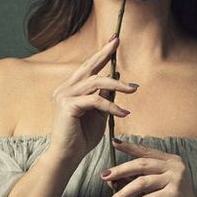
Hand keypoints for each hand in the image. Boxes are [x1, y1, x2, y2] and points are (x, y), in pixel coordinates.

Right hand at [47, 36, 138, 164]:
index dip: (100, 53)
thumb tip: (117, 78)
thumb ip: (105, 96)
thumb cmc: (81, 138)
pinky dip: (111, 106)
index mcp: (70, 89)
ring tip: (133, 90)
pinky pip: (95, 100)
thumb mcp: (98, 114)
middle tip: (117, 42)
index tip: (113, 40)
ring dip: (117, 85)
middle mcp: (64, 89)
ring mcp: (63, 96)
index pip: (87, 67)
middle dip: (104, 53)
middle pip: (88, 67)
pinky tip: (123, 114)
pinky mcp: (68, 106)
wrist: (67, 156)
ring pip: (95, 82)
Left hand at [98, 139, 196, 196]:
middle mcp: (175, 166)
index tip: (113, 142)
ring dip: (122, 194)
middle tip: (103, 176)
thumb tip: (112, 178)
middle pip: (141, 164)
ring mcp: (176, 179)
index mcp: (171, 161)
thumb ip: (135, 182)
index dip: (129, 147)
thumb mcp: (150, 193)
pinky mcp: (174, 194)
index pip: (146, 152)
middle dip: (120, 170)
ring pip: (141, 183)